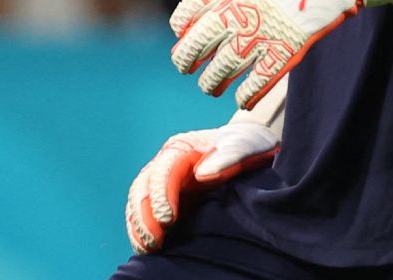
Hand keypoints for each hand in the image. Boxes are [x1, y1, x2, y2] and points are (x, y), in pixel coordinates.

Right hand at [125, 77, 286, 253]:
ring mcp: (166, 182)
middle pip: (144, 187)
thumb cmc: (248, 145)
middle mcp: (167, 164)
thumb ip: (227, 156)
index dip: (161, 195)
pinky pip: (147, 213)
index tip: (167, 218)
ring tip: (147, 247)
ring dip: (139, 225)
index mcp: (182, 148)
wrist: (253, 148)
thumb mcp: (243, 145)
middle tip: (153, 240)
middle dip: (144, 214)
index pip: (162, 171)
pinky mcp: (169, 199)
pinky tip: (146, 247)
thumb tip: (202, 174)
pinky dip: (142, 229)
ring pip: (140, 201)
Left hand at [170, 0, 392, 104]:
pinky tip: (241, 100)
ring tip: (210, 87)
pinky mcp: (284, 52)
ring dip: (212, 82)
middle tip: (184, 68)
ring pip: (224, 67)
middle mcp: (237, 12)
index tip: (182, 34)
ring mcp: (260, 35)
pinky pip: (258, 81)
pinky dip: (246, 94)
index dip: (181, 27)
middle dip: (185, 60)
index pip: (188, 12)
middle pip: (198, 44)